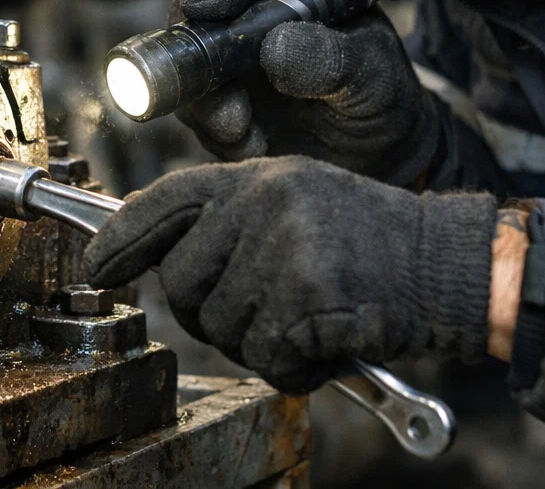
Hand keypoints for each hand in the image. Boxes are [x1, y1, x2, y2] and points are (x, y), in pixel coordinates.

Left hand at [84, 157, 497, 394]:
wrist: (446, 264)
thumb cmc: (370, 242)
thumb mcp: (297, 200)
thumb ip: (233, 221)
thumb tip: (160, 259)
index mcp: (257, 176)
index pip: (165, 201)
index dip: (121, 238)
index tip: (98, 267)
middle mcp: (264, 203)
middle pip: (183, 283)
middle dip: (212, 312)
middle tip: (265, 310)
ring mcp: (284, 249)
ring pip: (222, 328)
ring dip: (261, 343)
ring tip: (308, 317)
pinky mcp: (308, 297)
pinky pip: (266, 358)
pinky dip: (295, 367)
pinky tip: (328, 340)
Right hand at [174, 0, 436, 184]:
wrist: (378, 153)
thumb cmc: (382, 98)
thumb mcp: (373, 76)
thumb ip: (333, 57)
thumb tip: (277, 46)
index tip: (204, 7)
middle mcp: (260, 16)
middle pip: (205, 9)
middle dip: (199, 46)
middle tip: (206, 83)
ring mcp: (235, 58)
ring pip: (190, 62)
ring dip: (205, 100)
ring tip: (242, 130)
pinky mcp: (221, 100)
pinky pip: (197, 109)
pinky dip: (215, 131)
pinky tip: (252, 145)